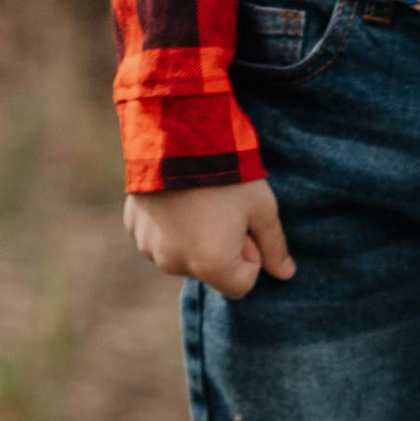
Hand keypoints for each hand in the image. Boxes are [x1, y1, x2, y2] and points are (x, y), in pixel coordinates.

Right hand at [123, 180, 295, 297]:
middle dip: (219, 247)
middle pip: (210, 270)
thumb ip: (274, 245)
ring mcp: (150, 247)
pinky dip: (169, 225)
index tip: (243, 224)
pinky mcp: (134, 228)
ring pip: (182, 254)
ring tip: (198, 199)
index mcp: (211, 266)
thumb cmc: (228, 174)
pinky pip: (158, 238)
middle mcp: (176, 265)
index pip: (241, 285)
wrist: (178, 135)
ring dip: (193, 237)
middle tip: (222, 208)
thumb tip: (286, 274)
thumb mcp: (261, 208)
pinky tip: (175, 196)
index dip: (250, 255)